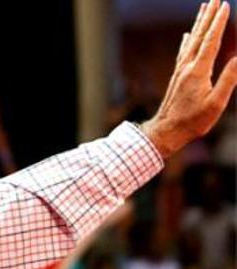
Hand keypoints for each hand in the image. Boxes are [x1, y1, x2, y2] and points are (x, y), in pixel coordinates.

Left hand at [141, 0, 236, 157]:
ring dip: (198, 24)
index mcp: (198, 71)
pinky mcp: (176, 77)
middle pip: (199, 36)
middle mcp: (187, 67)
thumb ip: (228, 80)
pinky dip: (186, 41)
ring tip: (203, 9)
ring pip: (190, 42)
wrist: (165, 131)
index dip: (218, 23)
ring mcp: (180, 71)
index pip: (211, 41)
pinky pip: (183, 53)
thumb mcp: (216, 103)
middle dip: (208, 17)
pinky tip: (186, 35)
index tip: (224, 6)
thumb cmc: (192, 121)